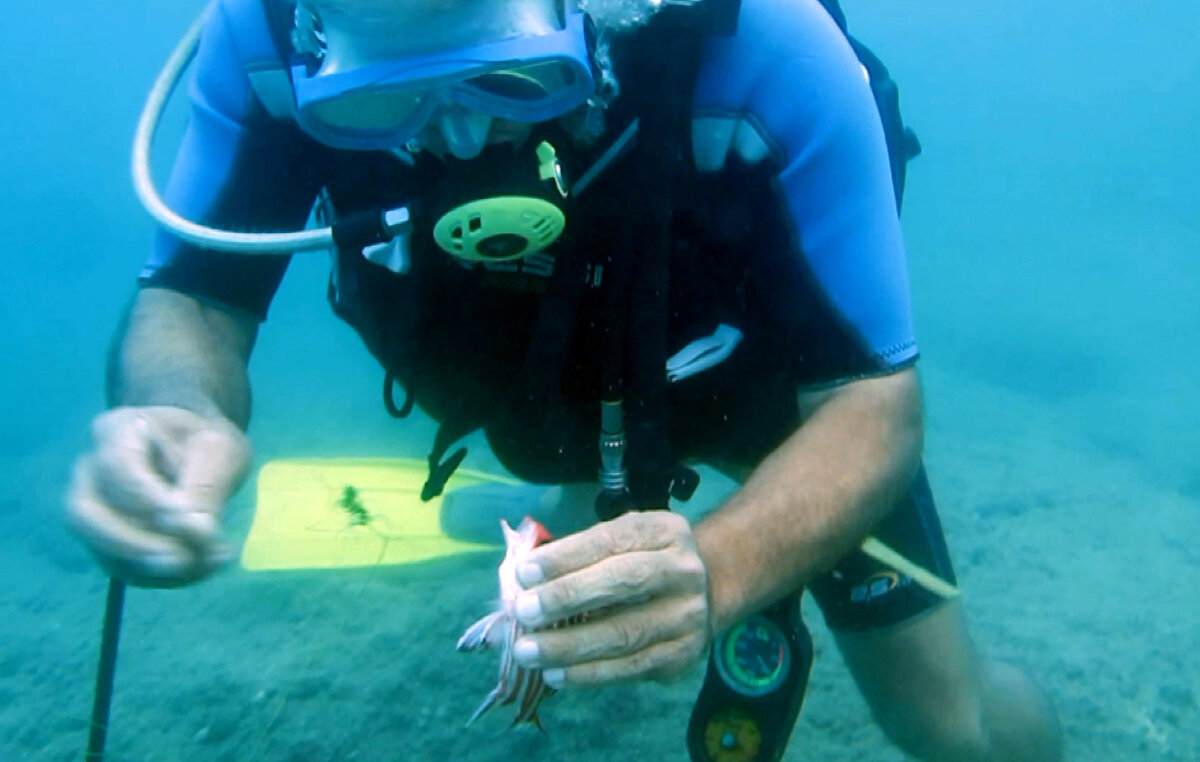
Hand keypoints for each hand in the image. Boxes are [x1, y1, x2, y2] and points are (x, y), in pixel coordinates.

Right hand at [66, 406, 250, 586]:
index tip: (188, 522)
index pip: (117, 466)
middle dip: (134, 543)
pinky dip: (162, 576)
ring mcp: (91, 508)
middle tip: (183, 559)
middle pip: (86, 513)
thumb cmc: (204, 443)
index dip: (148, 499)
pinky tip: (203, 568)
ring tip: (208, 563)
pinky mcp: (104, 541)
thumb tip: (194, 532)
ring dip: (153, 567)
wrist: (196, 452)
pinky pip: (121, 567)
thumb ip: (206, 486)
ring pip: (99, 547)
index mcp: (116, 431)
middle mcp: (90, 470)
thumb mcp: (219, 451)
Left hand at [510, 511, 711, 687]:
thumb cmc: (642, 562)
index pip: (611, 540)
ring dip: (570, 646)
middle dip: (567, 597)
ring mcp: (688, 615)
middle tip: (524, 611)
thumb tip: (518, 584)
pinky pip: (631, 668)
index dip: (566, 556)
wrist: (704, 593)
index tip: (524, 572)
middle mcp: (683, 569)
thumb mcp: (621, 542)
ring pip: (624, 633)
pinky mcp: (682, 654)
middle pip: (623, 582)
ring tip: (527, 651)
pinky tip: (556, 675)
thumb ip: (576, 557)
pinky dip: (589, 674)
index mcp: (664, 530)